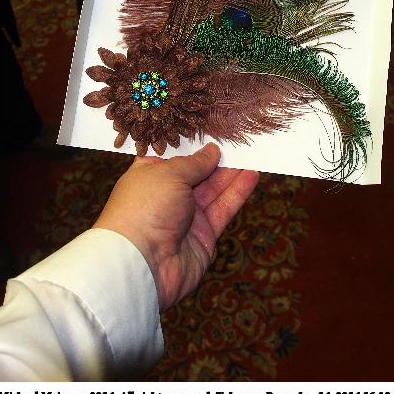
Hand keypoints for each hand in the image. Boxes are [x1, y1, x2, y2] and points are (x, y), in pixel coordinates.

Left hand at [94, 143, 258, 311]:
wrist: (141, 263)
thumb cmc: (144, 209)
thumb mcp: (169, 174)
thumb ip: (195, 163)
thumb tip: (212, 151)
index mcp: (149, 176)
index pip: (174, 157)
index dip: (193, 144)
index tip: (213, 129)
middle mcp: (167, 196)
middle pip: (197, 173)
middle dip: (217, 158)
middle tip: (239, 140)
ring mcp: (186, 217)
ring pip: (214, 190)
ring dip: (232, 173)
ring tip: (252, 153)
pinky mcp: (204, 235)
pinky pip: (223, 209)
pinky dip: (238, 192)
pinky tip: (251, 175)